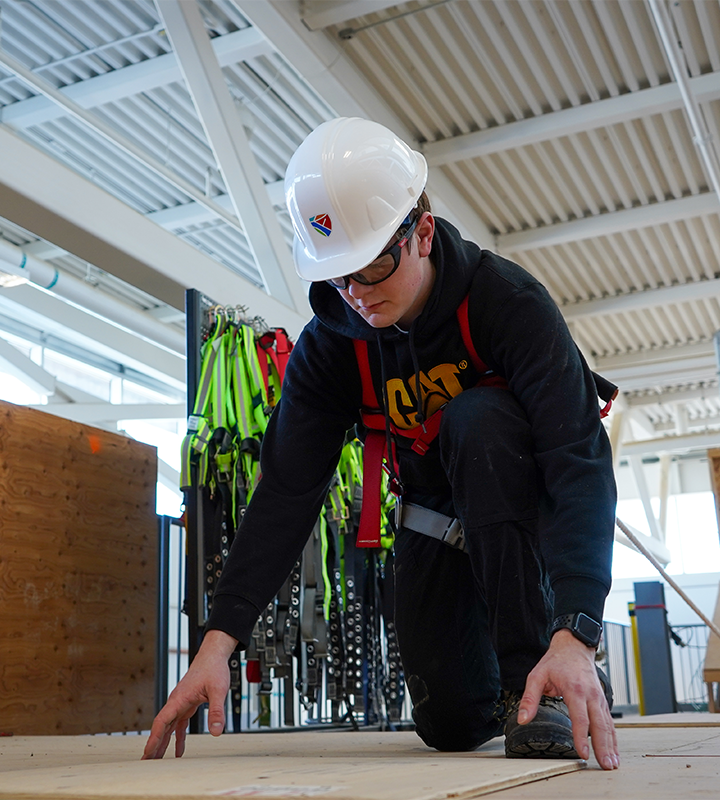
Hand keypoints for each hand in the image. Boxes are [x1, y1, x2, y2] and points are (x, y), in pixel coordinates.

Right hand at [141, 630, 236, 758]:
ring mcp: (181, 703)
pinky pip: (179, 724)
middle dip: (153, 745)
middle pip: (161, 727)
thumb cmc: (213, 668)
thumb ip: (217, 711)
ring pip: (168, 727)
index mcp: (179, 698)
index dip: (154, 737)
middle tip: (145, 763)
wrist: (213, 656)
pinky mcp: (187, 704)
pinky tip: (179, 750)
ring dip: (163, 743)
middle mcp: (177, 702)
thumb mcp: (218, 689)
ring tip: (156, 760)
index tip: (147, 751)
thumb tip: (215, 731)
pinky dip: (177, 737)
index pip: (162, 720)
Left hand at [517, 629, 619, 769]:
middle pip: (599, 724)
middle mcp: (591, 694)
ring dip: (611, 745)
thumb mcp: (537, 675)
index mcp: (575, 689)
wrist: (574, 647)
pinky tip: (613, 751)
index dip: (581, 736)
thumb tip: (522, 719)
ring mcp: (599, 698)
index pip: (580, 717)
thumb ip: (529, 698)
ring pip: (608, 724)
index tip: (582, 753)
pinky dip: (613, 737)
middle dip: (603, 746)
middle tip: (605, 766)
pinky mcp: (603, 701)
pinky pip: (609, 721)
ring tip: (612, 764)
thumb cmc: (556, 662)